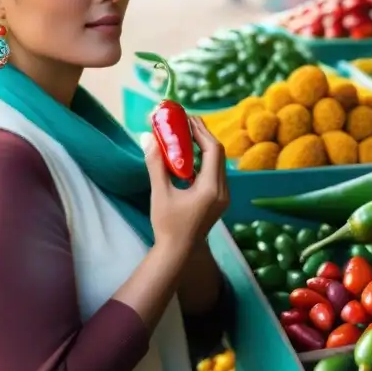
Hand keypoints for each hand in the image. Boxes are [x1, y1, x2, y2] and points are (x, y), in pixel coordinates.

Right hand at [144, 118, 228, 257]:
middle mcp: (223, 191)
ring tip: (188, 133)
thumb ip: (156, 164)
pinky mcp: (219, 200)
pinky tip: (190, 155)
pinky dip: (204, 160)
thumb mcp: (160, 193)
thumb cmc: (167, 225)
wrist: (178, 252)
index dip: (201, 131)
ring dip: (204, 147)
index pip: (212, 150)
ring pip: (218, 163)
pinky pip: (215, 173)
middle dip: (203, 135)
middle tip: (187, 120)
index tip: (187, 118)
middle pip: (218, 154)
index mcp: (211, 189)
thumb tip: (148, 138)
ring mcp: (223, 196)